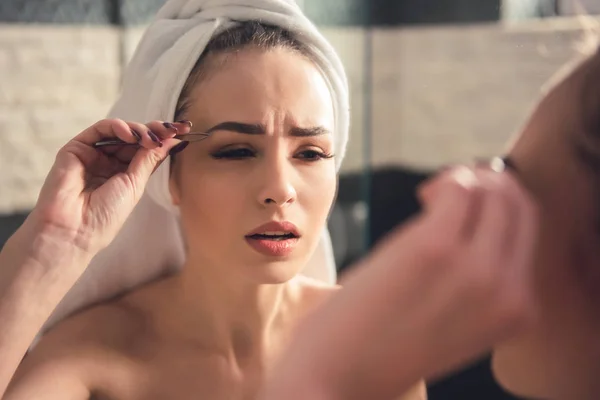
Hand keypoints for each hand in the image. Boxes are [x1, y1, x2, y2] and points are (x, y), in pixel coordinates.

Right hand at [30, 119, 189, 257]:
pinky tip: (130, 134)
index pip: (147, 150)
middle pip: (135, 138)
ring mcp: (93, 154)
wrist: (75, 230)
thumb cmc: (105, 215)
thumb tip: (171, 140)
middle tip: (171, 129)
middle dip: (155, 130)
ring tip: (150, 137)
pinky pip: (99, 130)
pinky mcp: (76, 148)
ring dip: (139, 129)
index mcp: (125, 174)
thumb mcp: (135, 185)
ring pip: (119, 131)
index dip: (164, 139)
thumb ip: (150, 159)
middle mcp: (109, 162)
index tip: (184, 130)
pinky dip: (117, 126)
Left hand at [262, 164, 538, 399]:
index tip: (470, 203)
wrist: (333, 378)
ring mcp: (476, 269)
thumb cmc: (381, 345)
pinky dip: (444, 182)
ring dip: (465, 180)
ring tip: (431, 198)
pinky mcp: (434, 248)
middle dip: (488, 184)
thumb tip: (474, 219)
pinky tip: (423, 197)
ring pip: (494, 191)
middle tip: (448, 193)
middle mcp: (508, 290)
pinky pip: (459, 189)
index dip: (503, 204)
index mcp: (517, 310)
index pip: (530, 229)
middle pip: (519, 203)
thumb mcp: (452, 319)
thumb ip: (476, 279)